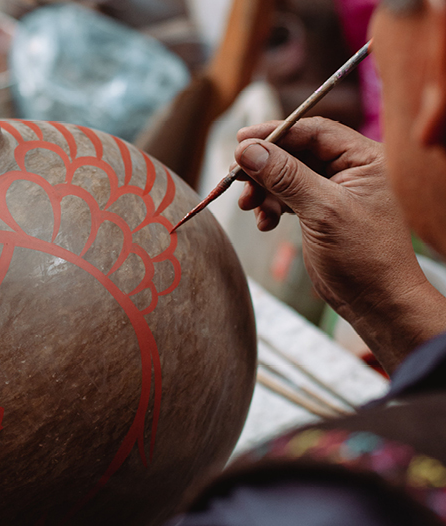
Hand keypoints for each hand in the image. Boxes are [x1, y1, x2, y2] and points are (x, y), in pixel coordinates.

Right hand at [234, 117, 445, 371]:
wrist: (377, 303)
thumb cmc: (364, 257)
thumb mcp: (322, 210)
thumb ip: (285, 176)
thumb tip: (247, 150)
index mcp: (364, 158)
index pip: (312, 131)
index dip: (274, 133)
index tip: (240, 140)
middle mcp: (351, 170)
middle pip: (295, 153)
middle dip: (264, 167)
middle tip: (237, 180)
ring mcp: (335, 192)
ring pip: (287, 177)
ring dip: (264, 191)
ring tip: (250, 208)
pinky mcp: (321, 214)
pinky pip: (288, 199)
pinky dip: (272, 208)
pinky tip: (265, 224)